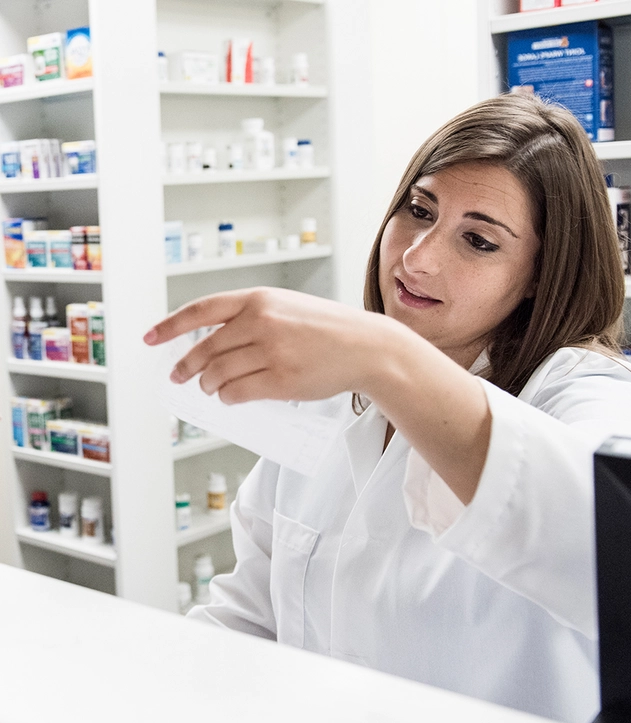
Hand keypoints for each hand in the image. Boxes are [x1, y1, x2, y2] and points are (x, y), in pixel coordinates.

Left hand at [143, 287, 393, 403]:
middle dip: (187, 366)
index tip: (150, 338)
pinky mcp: (281, 381)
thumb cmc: (327, 328)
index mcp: (259, 299)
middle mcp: (261, 322)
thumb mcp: (286, 306)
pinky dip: (227, 398)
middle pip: (205, 349)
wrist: (365, 346)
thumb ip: (252, 317)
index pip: (201, 311)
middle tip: (179, 375)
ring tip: (212, 387)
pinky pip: (236, 394)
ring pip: (217, 374)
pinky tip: (230, 396)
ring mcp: (271, 352)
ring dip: (209, 385)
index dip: (170, 326)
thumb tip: (213, 345)